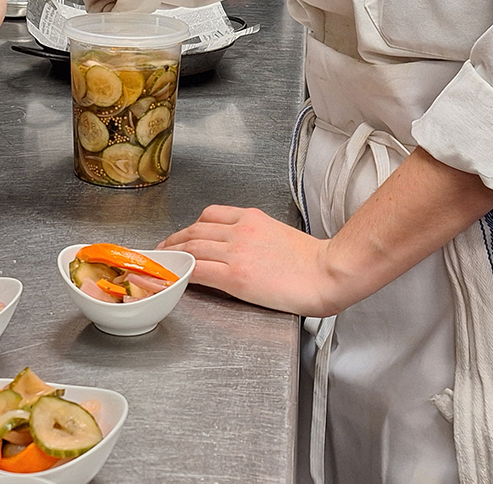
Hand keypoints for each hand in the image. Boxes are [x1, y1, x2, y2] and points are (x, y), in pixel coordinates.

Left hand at [158, 205, 346, 317]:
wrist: (327, 273)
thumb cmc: (311, 261)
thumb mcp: (278, 232)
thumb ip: (254, 234)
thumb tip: (237, 246)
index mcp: (251, 218)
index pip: (210, 215)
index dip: (191, 225)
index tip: (183, 234)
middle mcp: (240, 231)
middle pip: (195, 230)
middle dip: (175, 240)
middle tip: (165, 248)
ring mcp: (236, 253)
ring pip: (193, 249)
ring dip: (174, 255)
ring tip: (166, 263)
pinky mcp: (236, 277)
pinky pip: (199, 271)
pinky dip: (185, 273)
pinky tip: (180, 277)